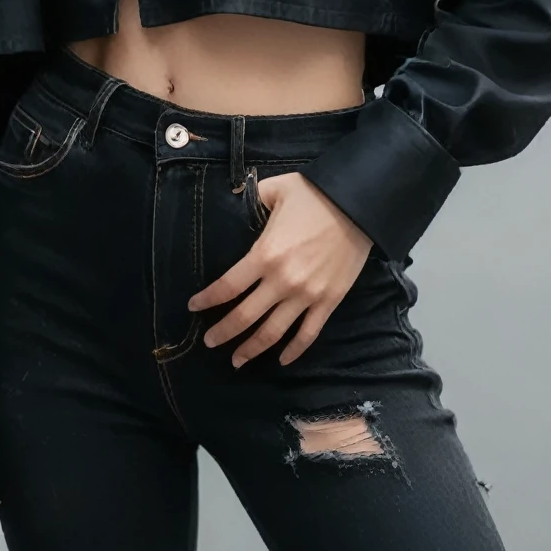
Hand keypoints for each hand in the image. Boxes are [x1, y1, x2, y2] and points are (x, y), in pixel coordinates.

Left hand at [189, 171, 371, 367]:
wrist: (357, 206)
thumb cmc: (313, 195)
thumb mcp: (274, 190)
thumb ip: (250, 198)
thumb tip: (233, 198)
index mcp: (264, 255)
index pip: (228, 286)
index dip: (207, 299)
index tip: (193, 307)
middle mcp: (282, 281)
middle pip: (245, 316)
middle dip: (223, 333)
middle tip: (209, 342)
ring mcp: (307, 295)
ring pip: (273, 332)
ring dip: (252, 349)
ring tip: (237, 360)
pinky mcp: (329, 302)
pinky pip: (308, 334)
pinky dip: (294, 350)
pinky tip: (281, 359)